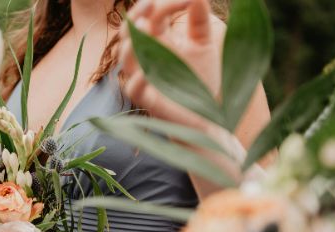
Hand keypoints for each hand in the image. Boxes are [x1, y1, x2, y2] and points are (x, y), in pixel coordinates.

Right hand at [120, 0, 223, 129]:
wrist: (209, 116)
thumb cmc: (201, 79)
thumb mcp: (204, 44)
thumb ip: (199, 20)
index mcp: (158, 41)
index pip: (153, 16)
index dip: (166, 3)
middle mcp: (146, 57)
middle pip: (130, 32)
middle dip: (136, 16)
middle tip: (150, 3)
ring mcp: (145, 79)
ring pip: (126, 60)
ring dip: (131, 44)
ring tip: (143, 29)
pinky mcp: (149, 101)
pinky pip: (134, 91)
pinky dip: (136, 82)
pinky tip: (144, 74)